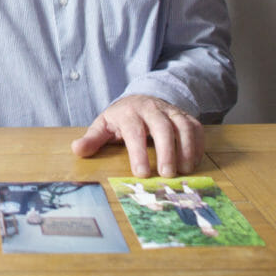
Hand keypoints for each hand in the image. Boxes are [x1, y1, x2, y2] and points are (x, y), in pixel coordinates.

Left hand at [70, 95, 203, 177]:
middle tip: (167, 175)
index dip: (138, 152)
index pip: (134, 131)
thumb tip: (77, 150)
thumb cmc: (120, 119)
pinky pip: (196, 127)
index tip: (142, 173)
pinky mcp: (184, 115)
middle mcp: (151, 109)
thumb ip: (92, 139)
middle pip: (162, 127)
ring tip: (185, 171)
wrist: (140, 100)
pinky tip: (194, 162)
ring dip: (186, 148)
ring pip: (183, 125)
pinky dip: (198, 144)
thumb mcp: (103, 126)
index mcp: (129, 113)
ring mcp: (170, 111)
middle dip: (166, 151)